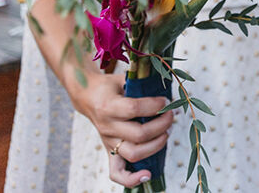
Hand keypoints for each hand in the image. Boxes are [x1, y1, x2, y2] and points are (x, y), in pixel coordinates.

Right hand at [68, 71, 172, 186]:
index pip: (134, 109)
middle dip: (162, 125)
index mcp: (109, 106)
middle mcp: (107, 127)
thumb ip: (141, 83)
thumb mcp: (122, 79)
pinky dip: (132, 178)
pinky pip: (117, 173)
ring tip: (166, 133)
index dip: (154, 106)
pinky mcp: (109, 152)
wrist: (87, 97)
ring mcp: (108, 142)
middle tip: (171, 115)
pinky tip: (148, 174)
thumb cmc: (109, 87)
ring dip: (156, 145)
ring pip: (134, 153)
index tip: (165, 100)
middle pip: (139, 134)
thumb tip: (166, 90)